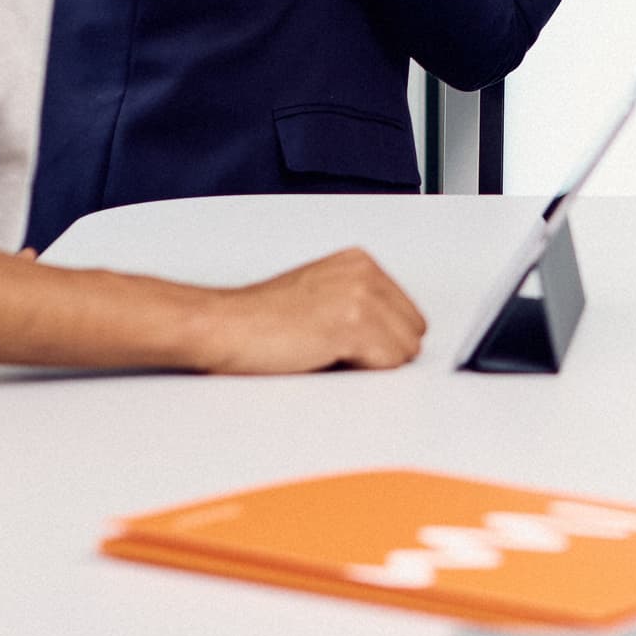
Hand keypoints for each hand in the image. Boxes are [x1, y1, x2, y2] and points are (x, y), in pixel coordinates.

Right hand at [192, 248, 427, 373]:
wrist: (222, 325)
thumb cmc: (260, 319)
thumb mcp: (320, 295)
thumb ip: (360, 304)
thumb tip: (394, 337)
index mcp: (360, 262)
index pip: (409, 314)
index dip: (384, 341)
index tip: (354, 347)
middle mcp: (365, 272)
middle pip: (413, 332)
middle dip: (383, 352)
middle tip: (337, 354)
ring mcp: (360, 295)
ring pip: (405, 352)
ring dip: (371, 365)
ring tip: (327, 354)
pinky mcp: (352, 323)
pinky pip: (388, 365)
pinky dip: (362, 373)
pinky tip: (325, 359)